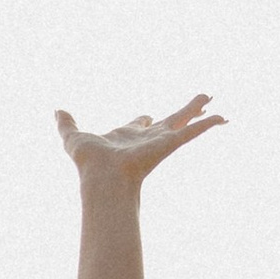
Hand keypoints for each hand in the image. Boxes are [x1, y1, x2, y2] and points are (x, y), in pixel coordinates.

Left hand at [55, 97, 223, 181]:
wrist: (103, 179)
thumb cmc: (89, 164)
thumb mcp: (73, 137)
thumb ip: (66, 124)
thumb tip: (56, 110)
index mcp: (128, 136)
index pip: (140, 125)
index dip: (143, 119)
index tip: (147, 115)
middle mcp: (147, 139)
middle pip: (168, 120)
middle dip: (181, 111)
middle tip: (195, 101)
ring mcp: (161, 141)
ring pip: (183, 121)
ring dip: (198, 111)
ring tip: (212, 99)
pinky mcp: (170, 144)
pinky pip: (193, 131)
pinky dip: (207, 124)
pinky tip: (222, 117)